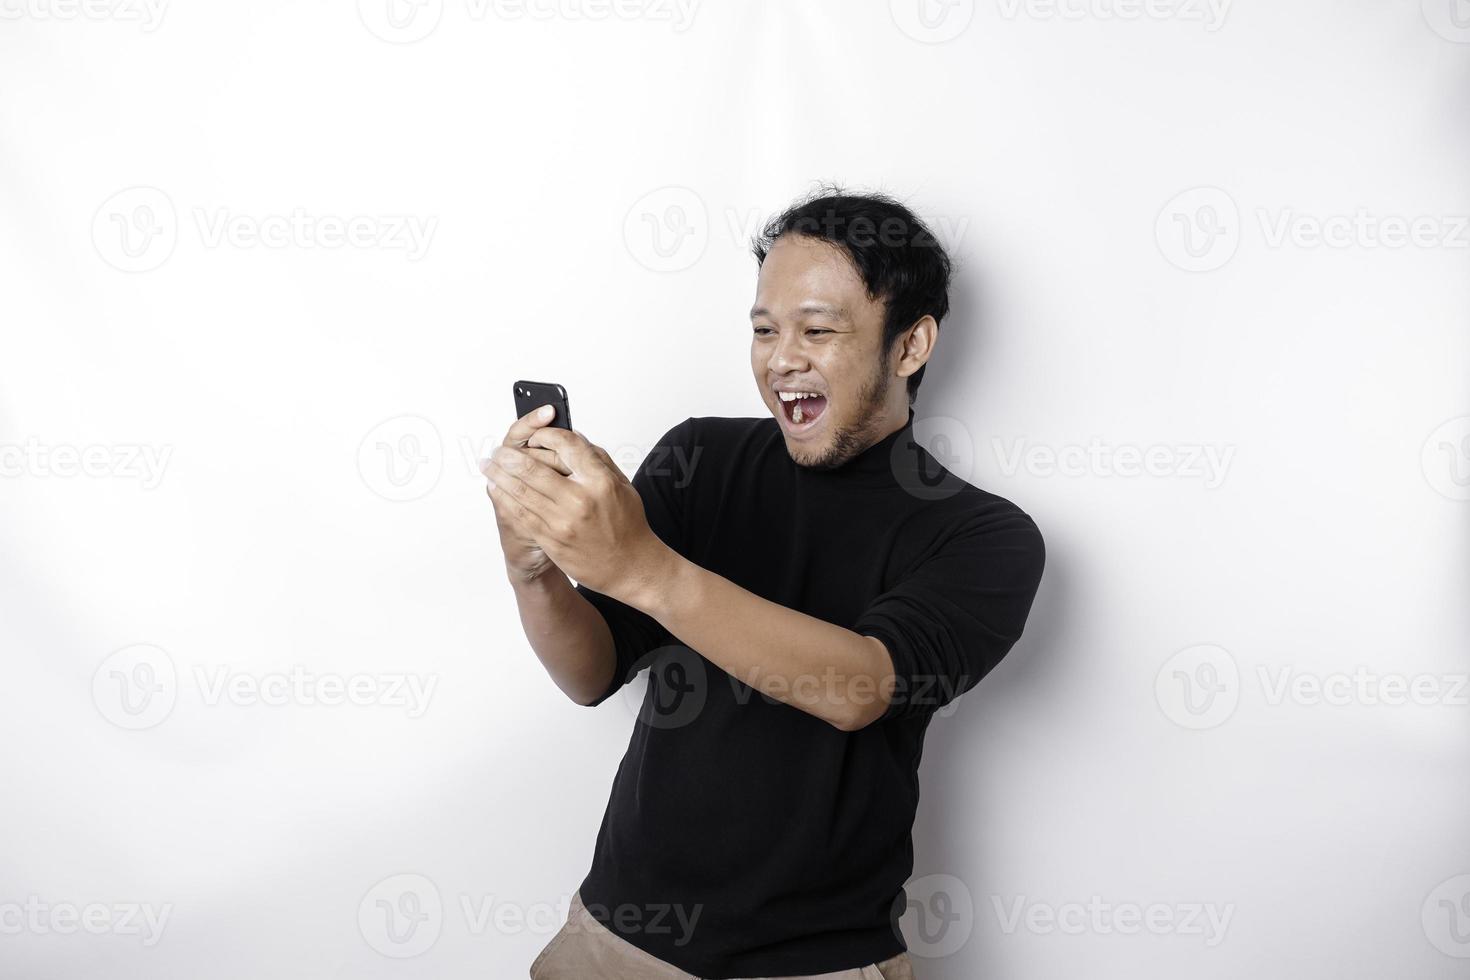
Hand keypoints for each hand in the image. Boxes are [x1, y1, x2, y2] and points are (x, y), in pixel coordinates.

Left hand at [485, 424, 669, 603]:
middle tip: (499, 450)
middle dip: (510, 456)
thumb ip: (597, 459)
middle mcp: (580, 500)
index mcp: (600, 481)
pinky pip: (520, 514)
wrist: (629, 566)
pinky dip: (504, 498)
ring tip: (488, 465)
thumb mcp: (622, 485)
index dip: (545, 435)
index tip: (535, 435)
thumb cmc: (628, 526)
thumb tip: (574, 437)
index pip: (566, 445)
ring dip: (499, 475)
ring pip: (521, 491)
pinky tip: (496, 489)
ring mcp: (562, 522)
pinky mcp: (551, 539)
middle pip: (534, 468)